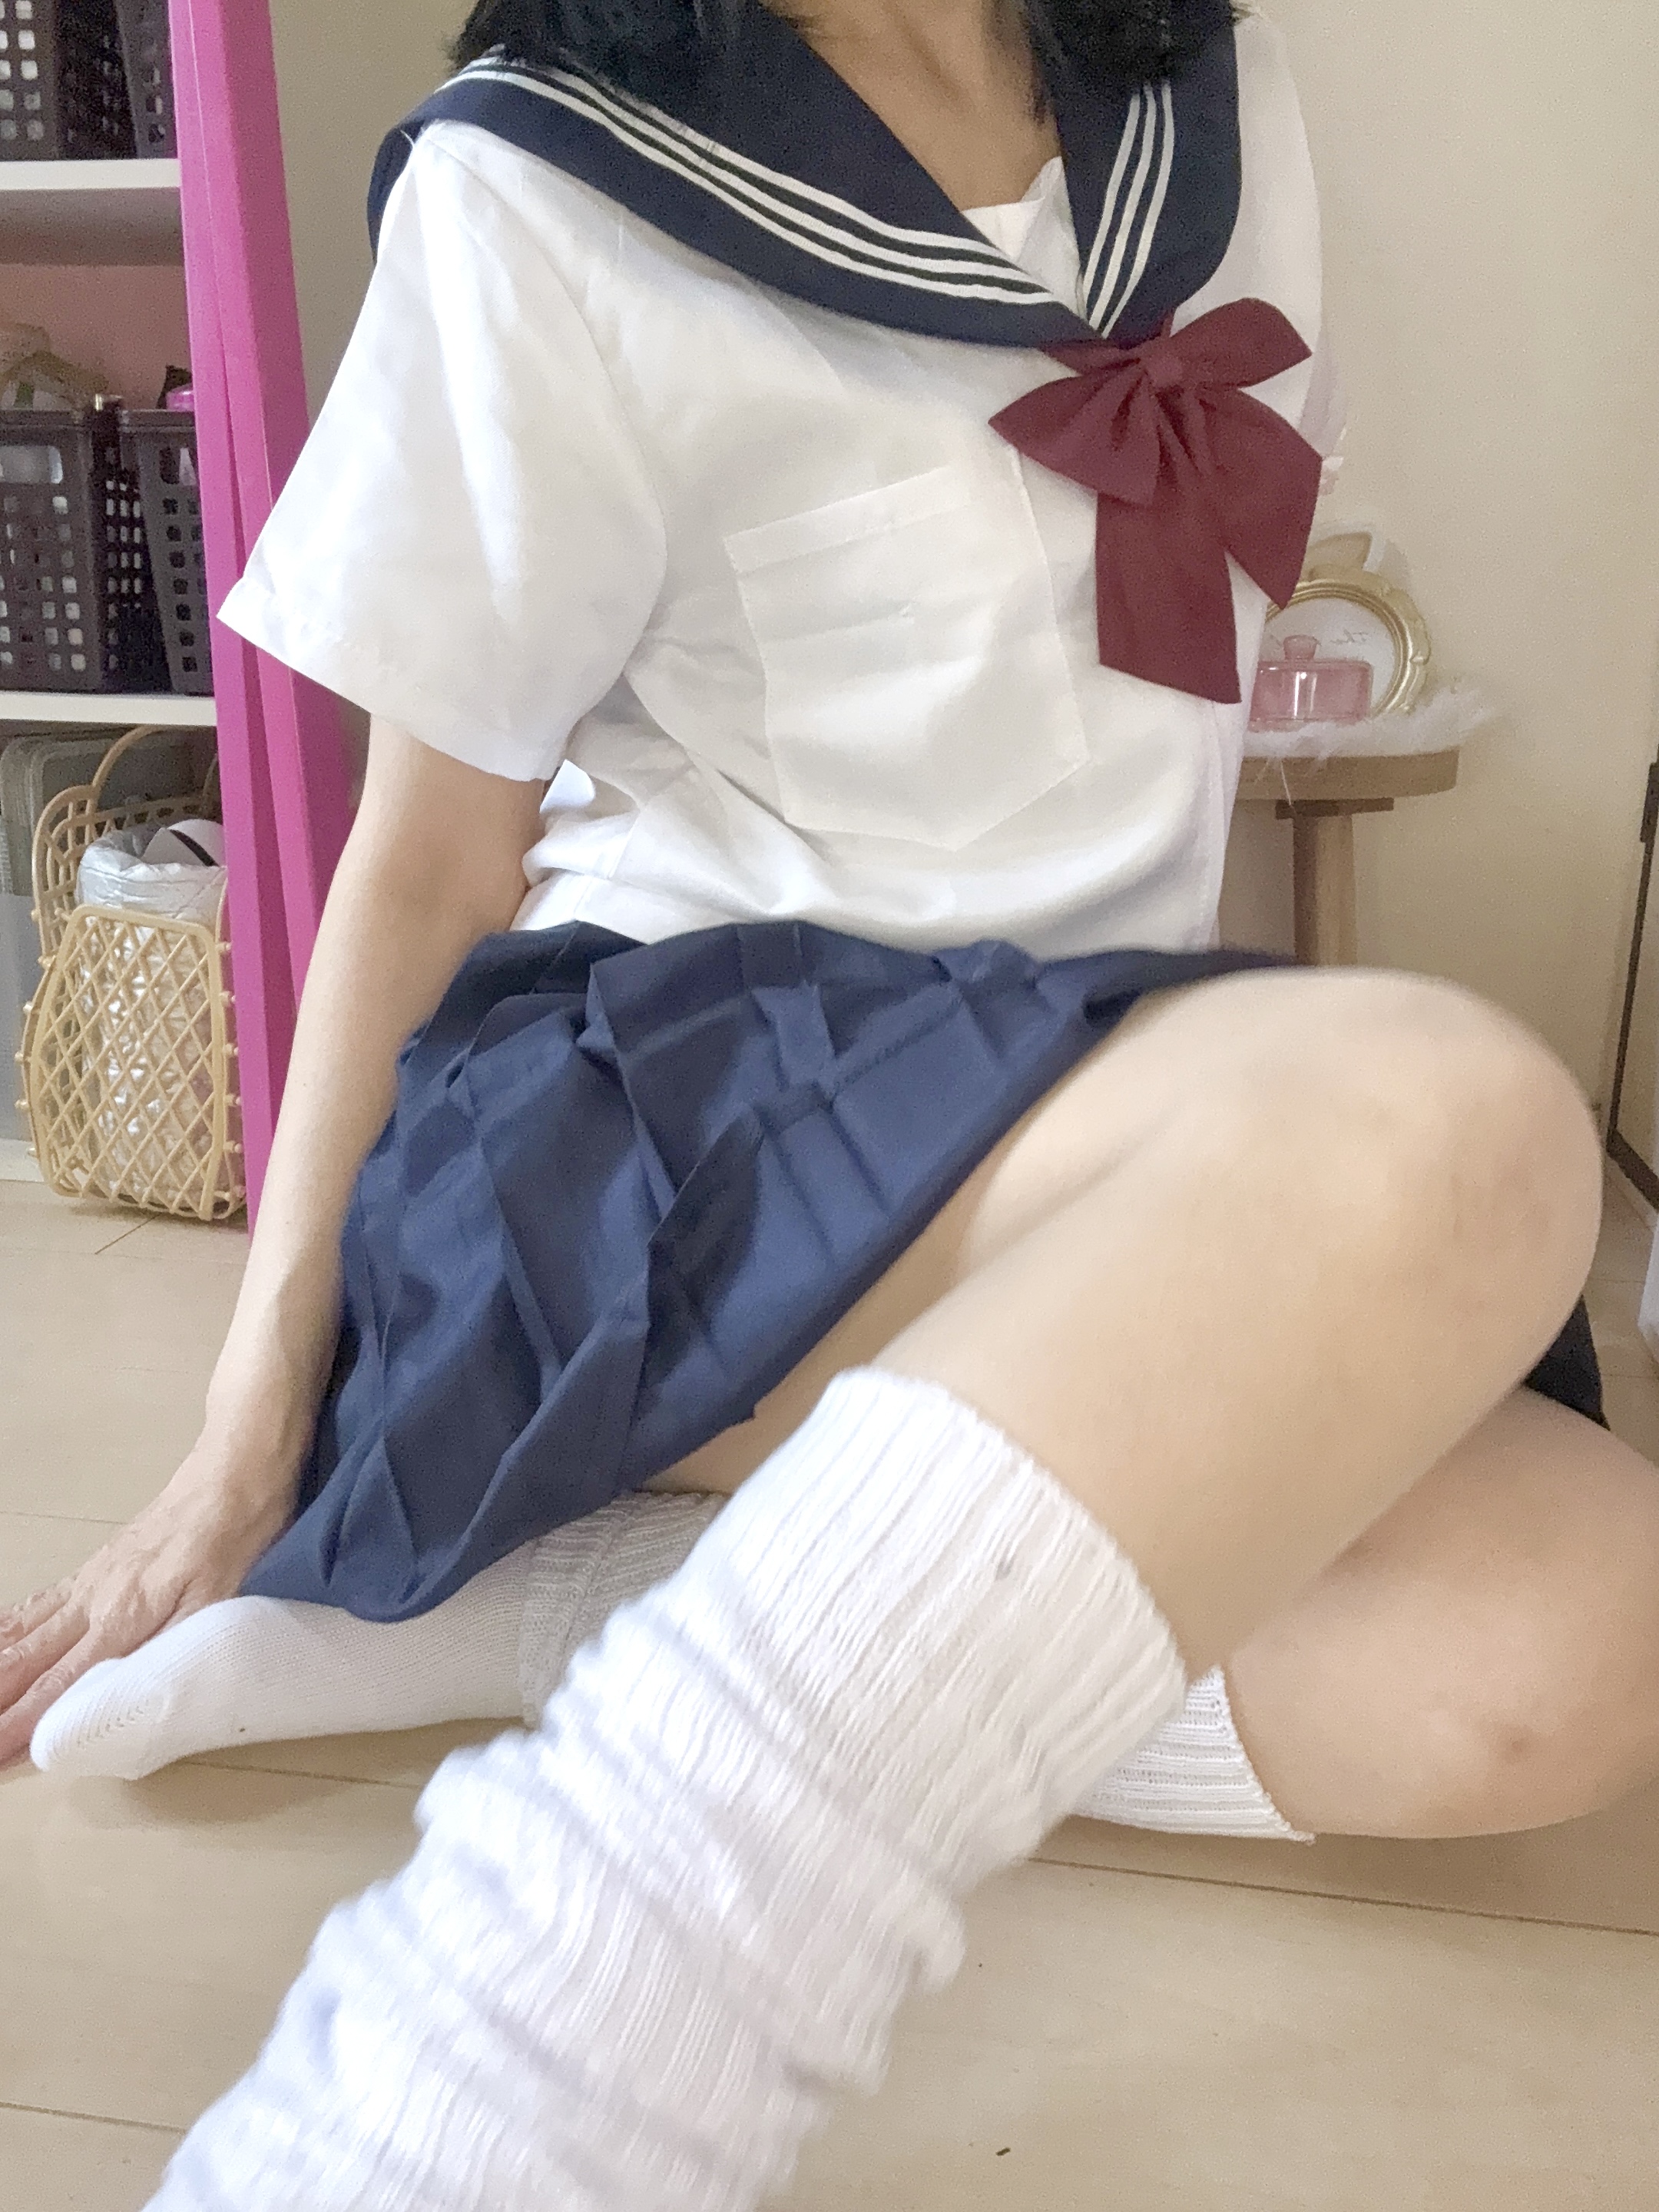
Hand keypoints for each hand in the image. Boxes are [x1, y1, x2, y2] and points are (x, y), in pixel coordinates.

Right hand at [0, 1439, 299, 1769]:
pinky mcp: (96, 1566)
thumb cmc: (236, 1536)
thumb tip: (123, 1695)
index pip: (59, 1687)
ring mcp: (91, 1582)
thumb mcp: (216, 1602)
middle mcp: (93, 1602)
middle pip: (28, 1663)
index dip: (23, 1727)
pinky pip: (39, 1605)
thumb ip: (167, 1650)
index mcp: (122, 1617)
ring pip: (24, 1634)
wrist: (235, 1469)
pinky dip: (7, 1629)